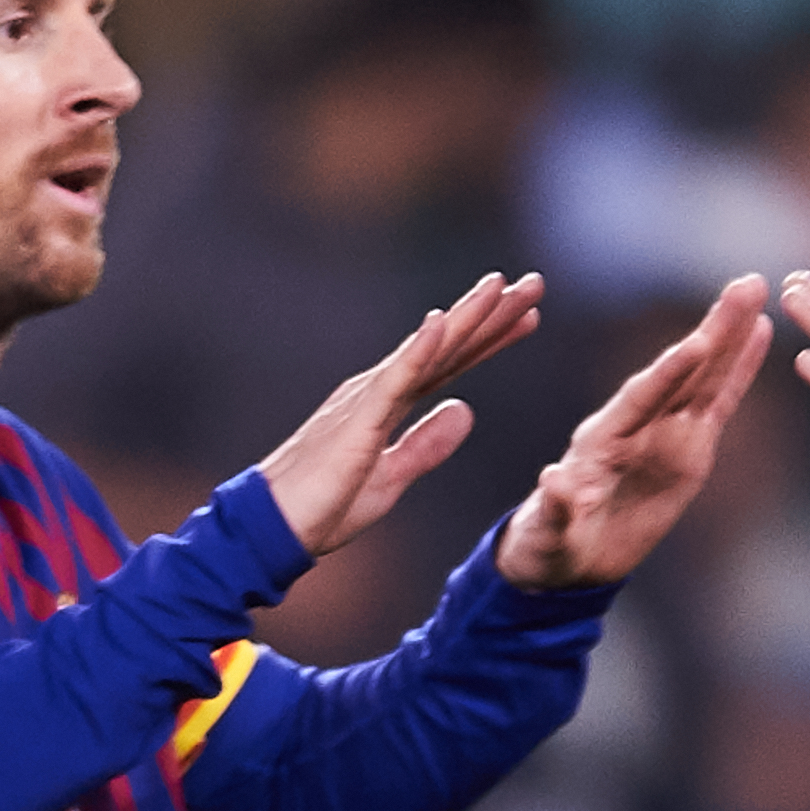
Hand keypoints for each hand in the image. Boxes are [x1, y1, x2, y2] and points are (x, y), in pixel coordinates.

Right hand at [256, 272, 544, 555]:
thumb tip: (466, 410)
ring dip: (465, 317)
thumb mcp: (391, 479)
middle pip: (447, 346)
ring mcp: (367, 399)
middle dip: (492, 314)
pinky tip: (441, 322)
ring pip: (427, 351)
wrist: (274, 528)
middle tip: (535, 283)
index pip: (450, 363)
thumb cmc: (323, 506)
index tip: (527, 315)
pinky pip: (394, 379)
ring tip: (500, 285)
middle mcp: (380, 389)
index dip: (490, 338)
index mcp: (389, 403)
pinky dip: (419, 349)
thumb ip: (426, 445)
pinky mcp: (356, 420)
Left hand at [496, 277, 771, 589]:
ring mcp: (665, 432)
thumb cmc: (549, 543)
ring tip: (757, 289)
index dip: (668, 374)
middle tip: (747, 285)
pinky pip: (720, 404)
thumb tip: (554, 481)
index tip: (697, 345)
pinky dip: (740, 370)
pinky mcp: (689, 448)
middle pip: (681, 373)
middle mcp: (637, 425)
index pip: (640, 400)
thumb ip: (554, 510)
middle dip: (714, 330)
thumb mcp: (548, 533)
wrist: (568, 557)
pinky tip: (759, 332)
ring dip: (731, 334)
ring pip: (705, 376)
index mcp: (602, 440)